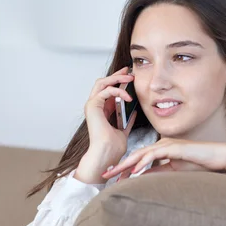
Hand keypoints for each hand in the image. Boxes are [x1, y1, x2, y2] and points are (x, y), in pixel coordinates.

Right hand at [75, 67, 137, 183]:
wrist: (106, 154)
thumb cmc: (112, 147)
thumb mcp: (123, 131)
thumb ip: (126, 121)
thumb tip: (133, 114)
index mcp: (100, 111)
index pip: (107, 90)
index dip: (117, 82)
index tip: (129, 78)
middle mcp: (94, 106)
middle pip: (103, 82)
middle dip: (116, 75)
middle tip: (128, 72)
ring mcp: (92, 105)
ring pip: (102, 82)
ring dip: (117, 78)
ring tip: (129, 78)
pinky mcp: (93, 106)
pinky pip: (106, 90)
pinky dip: (118, 91)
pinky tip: (127, 96)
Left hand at [101, 138, 225, 180]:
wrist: (219, 157)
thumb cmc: (200, 164)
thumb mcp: (174, 171)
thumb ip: (159, 172)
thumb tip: (142, 179)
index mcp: (161, 149)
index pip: (138, 159)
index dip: (124, 168)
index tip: (112, 178)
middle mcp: (161, 145)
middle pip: (135, 155)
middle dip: (119, 166)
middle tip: (105, 175)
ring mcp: (167, 145)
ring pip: (141, 154)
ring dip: (127, 164)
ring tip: (114, 174)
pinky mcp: (174, 148)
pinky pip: (154, 155)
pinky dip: (143, 162)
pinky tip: (134, 171)